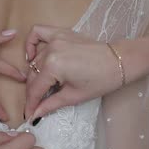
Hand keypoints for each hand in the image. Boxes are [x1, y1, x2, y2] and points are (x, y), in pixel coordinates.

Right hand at [24, 25, 145, 119]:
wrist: (119, 61)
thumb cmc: (101, 81)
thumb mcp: (74, 96)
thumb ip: (50, 104)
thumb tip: (34, 115)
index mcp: (53, 67)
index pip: (35, 89)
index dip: (31, 104)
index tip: (29, 115)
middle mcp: (50, 51)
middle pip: (33, 75)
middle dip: (32, 92)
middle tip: (36, 104)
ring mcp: (55, 39)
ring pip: (35, 59)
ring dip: (34, 74)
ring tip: (40, 86)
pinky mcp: (60, 33)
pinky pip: (38, 33)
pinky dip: (31, 43)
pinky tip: (32, 56)